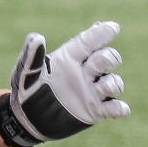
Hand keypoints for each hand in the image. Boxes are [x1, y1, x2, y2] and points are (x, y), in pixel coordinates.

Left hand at [0, 20, 128, 146]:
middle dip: (107, 58)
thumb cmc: (27, 90)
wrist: (28, 119)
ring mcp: (93, 90)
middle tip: (97, 63)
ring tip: (103, 87)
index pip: (88, 42)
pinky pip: (114, 107)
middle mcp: (86, 71)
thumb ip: (32, 56)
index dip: (100, 34)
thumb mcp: (26, 74)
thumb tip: (36, 37)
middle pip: (106, 58)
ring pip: (113, 82)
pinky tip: (121, 109)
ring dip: (112, 83)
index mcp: (70, 57)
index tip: (113, 27)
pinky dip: (119, 108)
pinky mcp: (96, 110)